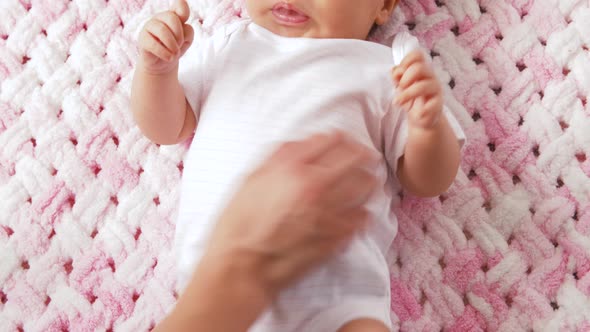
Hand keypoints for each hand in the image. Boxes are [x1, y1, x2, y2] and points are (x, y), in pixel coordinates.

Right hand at [138, 0, 194, 73]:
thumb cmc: (175, 49)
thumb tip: (182, 28)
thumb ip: (187, 31)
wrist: (162, 64)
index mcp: (173, 15)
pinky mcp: (142, 39)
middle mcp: (160, 17)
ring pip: (162, 30)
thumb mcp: (186, 41)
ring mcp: (150, 26)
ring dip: (172, 45)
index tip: (184, 18)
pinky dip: (164, 53)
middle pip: (172, 18)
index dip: (182, 7)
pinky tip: (168, 57)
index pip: (179, 6)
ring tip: (175, 54)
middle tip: (179, 46)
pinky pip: (153, 44)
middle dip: (179, 35)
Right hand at [203, 132, 377, 297]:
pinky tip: (358, 212)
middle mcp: (314, 185)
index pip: (331, 141)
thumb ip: (280, 157)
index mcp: (291, 167)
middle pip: (355, 159)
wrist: (242, 265)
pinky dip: (363, 212)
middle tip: (366, 158)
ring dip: (368, 182)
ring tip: (368, 183)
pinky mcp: (336, 236)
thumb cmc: (240, 223)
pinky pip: (363, 217)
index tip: (345, 141)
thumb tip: (306, 143)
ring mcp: (329, 212)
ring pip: (366, 187)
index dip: (342, 139)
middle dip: (363, 156)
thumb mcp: (252, 179)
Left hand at [391, 51, 442, 128]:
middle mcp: (430, 76)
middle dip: (405, 78)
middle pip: (419, 67)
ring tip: (398, 102)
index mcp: (421, 69)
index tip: (398, 74)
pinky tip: (417, 114)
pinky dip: (422, 110)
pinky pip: (432, 105)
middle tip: (399, 87)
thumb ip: (397, 76)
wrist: (421, 118)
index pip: (417, 55)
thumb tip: (394, 70)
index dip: (405, 61)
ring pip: (422, 86)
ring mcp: (435, 90)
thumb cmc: (411, 99)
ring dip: (406, 94)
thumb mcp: (400, 86)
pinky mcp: (438, 105)